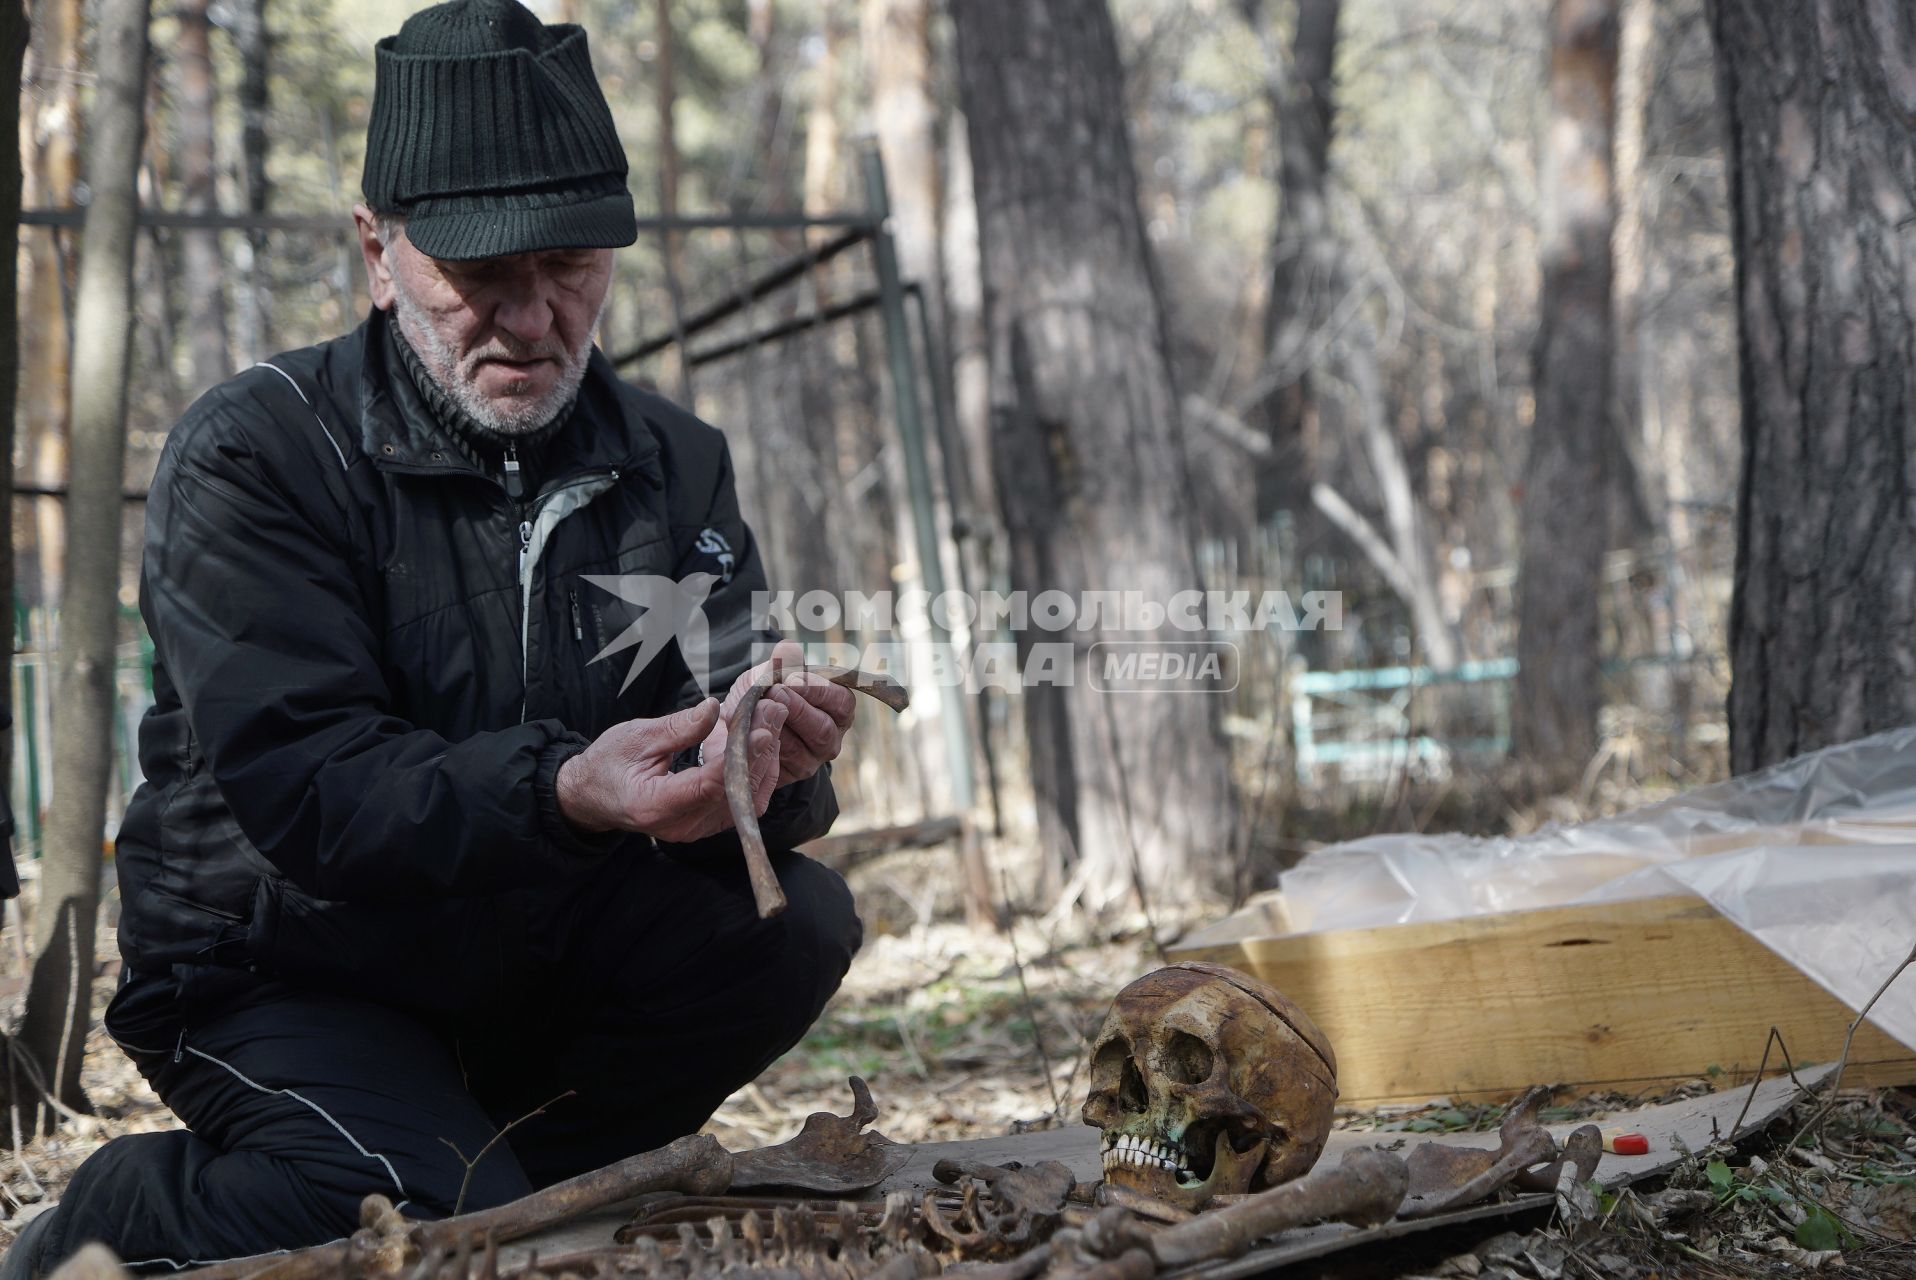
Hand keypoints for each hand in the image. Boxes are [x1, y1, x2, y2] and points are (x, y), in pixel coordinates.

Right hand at [556, 695, 786, 842]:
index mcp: (655, 805)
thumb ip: (678, 727)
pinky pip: (741, 803)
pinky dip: (754, 772)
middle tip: (772, 712)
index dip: (738, 760)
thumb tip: (713, 708)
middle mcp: (681, 826)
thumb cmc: (609, 764)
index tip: (762, 733)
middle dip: (759, 752)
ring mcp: (696, 830)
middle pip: (733, 794)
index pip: (707, 786)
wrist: (593, 796)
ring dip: (763, 761)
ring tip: (770, 720)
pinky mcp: (706, 824)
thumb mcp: (636, 738)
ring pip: (745, 802)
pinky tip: (759, 743)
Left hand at [718, 639, 856, 786]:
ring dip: (777, 728)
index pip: (840, 701)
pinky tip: (750, 731)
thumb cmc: (764, 694)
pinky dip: (763, 746)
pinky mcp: (788, 777)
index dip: (817, 690)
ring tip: (758, 709)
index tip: (791, 680)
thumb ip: (782, 663)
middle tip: (774, 693)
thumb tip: (788, 649)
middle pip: (822, 730)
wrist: (736, 724)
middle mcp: (830, 738)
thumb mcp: (770, 675)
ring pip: (800, 750)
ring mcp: (810, 761)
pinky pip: (777, 765)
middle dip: (797, 710)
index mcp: (837, 708)